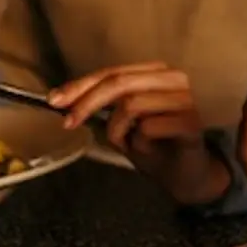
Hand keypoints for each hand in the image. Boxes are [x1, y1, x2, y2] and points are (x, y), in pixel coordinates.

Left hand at [48, 63, 231, 206]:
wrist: (186, 175)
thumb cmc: (154, 146)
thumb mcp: (121, 122)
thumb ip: (101, 104)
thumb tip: (62, 97)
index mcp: (156, 72)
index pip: (112, 72)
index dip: (82, 85)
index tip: (55, 101)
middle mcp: (174, 78)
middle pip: (120, 82)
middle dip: (88, 102)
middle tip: (69, 123)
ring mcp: (185, 99)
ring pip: (132, 104)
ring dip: (118, 129)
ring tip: (127, 143)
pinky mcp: (191, 122)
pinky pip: (149, 127)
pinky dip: (139, 142)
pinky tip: (148, 149)